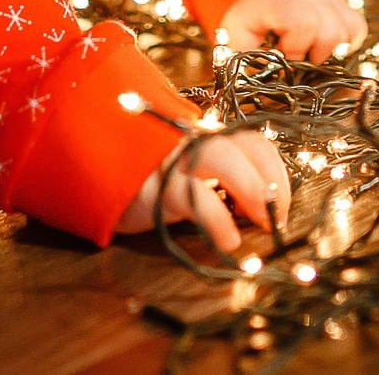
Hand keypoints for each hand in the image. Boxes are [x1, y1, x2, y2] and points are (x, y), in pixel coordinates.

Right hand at [115, 129, 290, 250]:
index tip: (282, 205)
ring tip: (264, 226)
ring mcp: (174, 161)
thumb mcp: (189, 175)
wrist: (96, 171)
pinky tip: (229, 239)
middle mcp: (195, 143)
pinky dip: (217, 219)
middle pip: (242, 147)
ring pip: (220, 158)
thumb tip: (266, 208)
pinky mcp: (154, 187)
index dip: (276, 173)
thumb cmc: (151, 179)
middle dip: (270, 182)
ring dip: (252, 191)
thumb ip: (222, 182)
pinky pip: (192, 197)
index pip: (255, 143)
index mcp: (209, 139)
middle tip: (278, 219)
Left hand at [220, 0, 364, 62]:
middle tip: (298, 53)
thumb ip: (256, 63)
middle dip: (316, 53)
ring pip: (350, 27)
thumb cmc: (248, 25)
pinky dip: (345, 40)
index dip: (297, 47)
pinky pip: (357, 25)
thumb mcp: (239, 42)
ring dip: (331, 47)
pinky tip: (325, 42)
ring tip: (310, 47)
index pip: (303, 21)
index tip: (284, 54)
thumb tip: (283, 79)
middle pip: (331, 30)